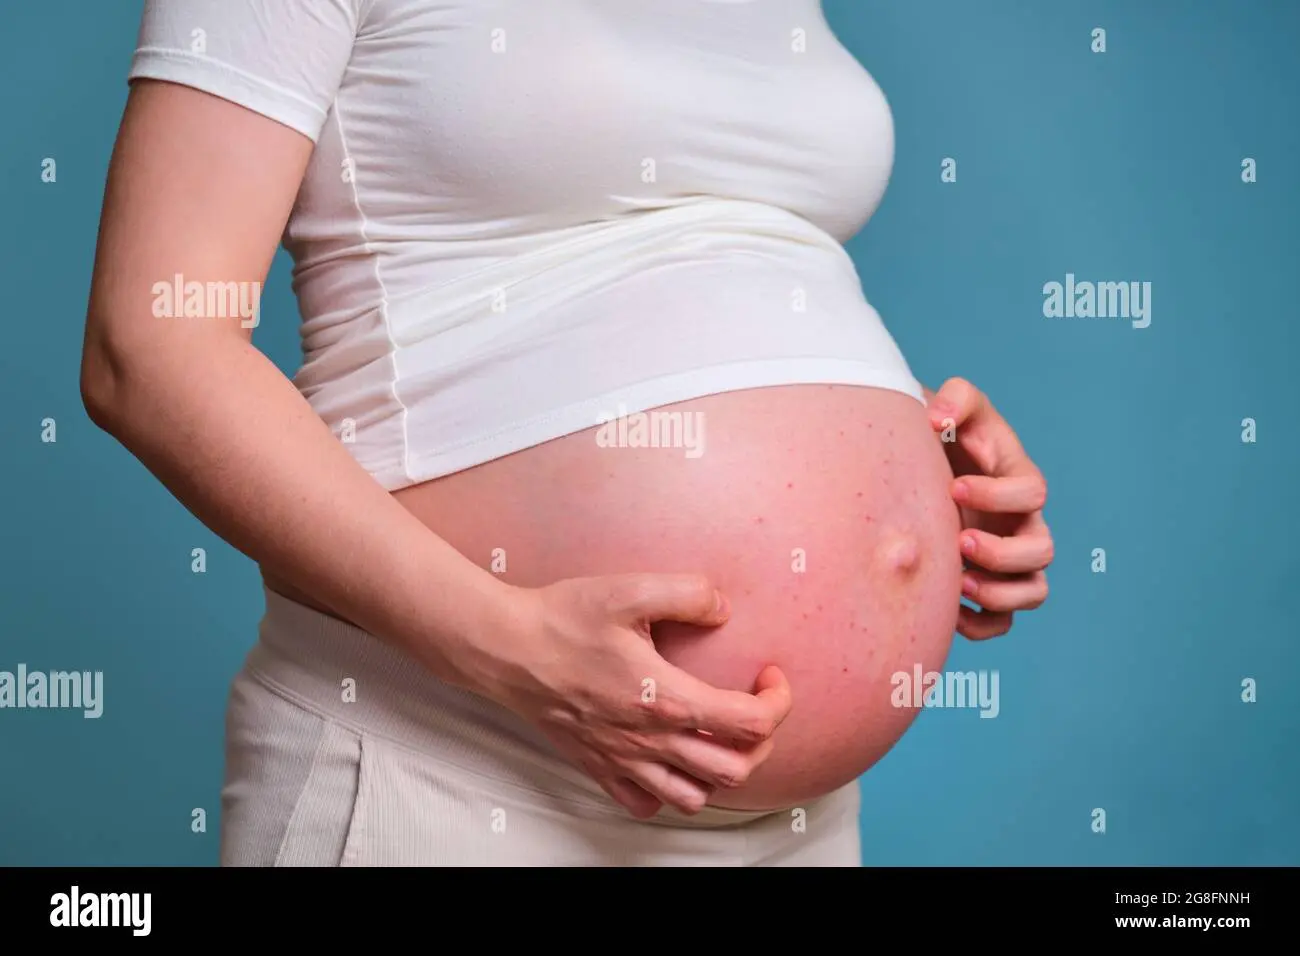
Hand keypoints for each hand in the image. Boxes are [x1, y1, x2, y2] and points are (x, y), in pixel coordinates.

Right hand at [489, 574, 791, 818]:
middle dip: (760, 741)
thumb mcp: (629, 589)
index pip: (751, 723)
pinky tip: (667, 759)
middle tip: (752, 706)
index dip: (777, 701)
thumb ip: (688, 593)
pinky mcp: (598, 766)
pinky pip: (644, 803)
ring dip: (717, 773)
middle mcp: (650, 740)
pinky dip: (667, 792)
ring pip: (694, 797)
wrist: (505, 649)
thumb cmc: (563, 619)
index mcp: (667, 699)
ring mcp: (623, 760)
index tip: (769, 675)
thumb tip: (724, 608)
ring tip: (716, 738)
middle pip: (735, 770)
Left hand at [927, 378, 1053, 640]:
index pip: (1032, 493)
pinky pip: (1001, 622)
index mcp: (1017, 479)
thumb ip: (954, 398)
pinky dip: (980, 624)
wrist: (913, 464)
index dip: (998, 495)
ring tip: (956, 581)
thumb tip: (940, 418)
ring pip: (1032, 592)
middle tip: (958, 541)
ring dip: (998, 593)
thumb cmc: (935, 433)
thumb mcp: (947, 404)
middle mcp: (1020, 522)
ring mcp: (1006, 558)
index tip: (953, 487)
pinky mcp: (985, 586)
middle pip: (1042, 550)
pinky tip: (946, 609)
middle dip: (1002, 552)